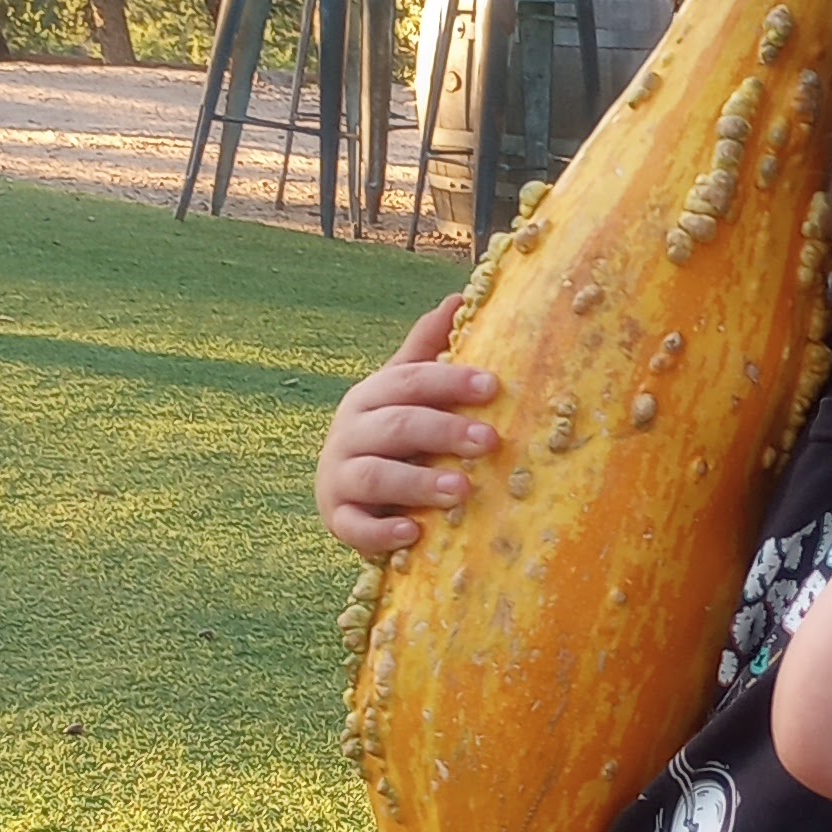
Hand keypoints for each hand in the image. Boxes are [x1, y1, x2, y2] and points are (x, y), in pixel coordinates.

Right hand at [315, 297, 499, 557]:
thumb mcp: (404, 393)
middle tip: (490, 440)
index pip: (409, 381)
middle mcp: (349, 433)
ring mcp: (339, 477)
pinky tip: (414, 534)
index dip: (450, 381)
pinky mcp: (337, 520)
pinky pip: (355, 527)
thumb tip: (458, 297)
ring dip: (418, 482)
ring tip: (463, 490)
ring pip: (375, 476)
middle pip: (396, 426)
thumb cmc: (392, 436)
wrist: (345, 490)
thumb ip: (426, 351)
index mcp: (371, 397)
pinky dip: (382, 532)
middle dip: (443, 431)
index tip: (493, 386)